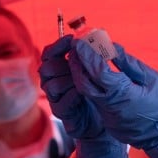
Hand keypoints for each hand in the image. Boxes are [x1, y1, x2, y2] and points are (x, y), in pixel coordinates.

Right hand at [39, 35, 126, 157]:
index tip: (71, 39)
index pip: (50, 53)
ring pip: (50, 85)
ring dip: (68, 79)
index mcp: (64, 69)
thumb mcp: (102, 70)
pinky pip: (60, 104)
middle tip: (78, 61)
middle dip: (62, 62)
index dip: (59, 45)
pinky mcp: (64, 115)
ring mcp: (58, 100)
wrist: (111, 122)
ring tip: (84, 80)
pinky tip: (84, 94)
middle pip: (46, 67)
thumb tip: (100, 35)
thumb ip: (97, 55)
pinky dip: (72, 96)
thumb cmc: (105, 93)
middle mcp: (57, 83)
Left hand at [69, 40, 157, 157]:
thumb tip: (112, 47)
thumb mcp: (152, 78)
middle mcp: (112, 107)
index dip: (88, 55)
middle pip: (85, 83)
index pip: (98, 72)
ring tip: (82, 56)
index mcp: (124, 94)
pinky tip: (94, 73)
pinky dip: (92, 85)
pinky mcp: (109, 123)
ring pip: (88, 93)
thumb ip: (129, 63)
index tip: (81, 39)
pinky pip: (96, 101)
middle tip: (76, 45)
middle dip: (78, 62)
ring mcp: (109, 118)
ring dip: (82, 74)